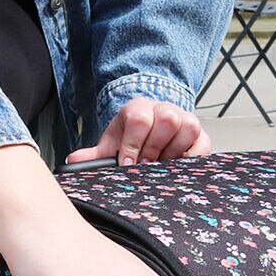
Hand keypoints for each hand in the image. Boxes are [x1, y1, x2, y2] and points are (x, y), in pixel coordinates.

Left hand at [66, 97, 211, 166]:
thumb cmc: (130, 140)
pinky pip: (202, 144)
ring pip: (188, 126)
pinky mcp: (200, 136)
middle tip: (146, 166)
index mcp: (139, 108)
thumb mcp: (111, 145)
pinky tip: (178, 168)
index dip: (133, 144)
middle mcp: (164, 109)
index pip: (139, 118)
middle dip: (154, 147)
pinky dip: (192, 158)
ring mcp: (185, 120)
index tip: (128, 164)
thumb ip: (93, 155)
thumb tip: (73, 160)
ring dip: (173, 151)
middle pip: (167, 118)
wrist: (150, 133)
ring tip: (161, 166)